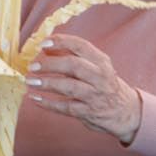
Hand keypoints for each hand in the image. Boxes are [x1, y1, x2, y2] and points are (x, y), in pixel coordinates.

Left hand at [26, 34, 141, 144]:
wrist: (125, 111)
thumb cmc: (104, 84)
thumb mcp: (96, 67)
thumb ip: (73, 57)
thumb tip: (45, 49)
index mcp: (101, 61)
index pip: (80, 46)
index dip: (61, 43)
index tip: (43, 44)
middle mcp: (100, 77)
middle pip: (73, 65)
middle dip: (50, 64)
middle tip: (33, 66)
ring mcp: (95, 95)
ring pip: (69, 87)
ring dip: (47, 83)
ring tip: (30, 81)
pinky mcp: (88, 112)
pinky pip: (66, 107)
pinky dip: (49, 104)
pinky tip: (35, 99)